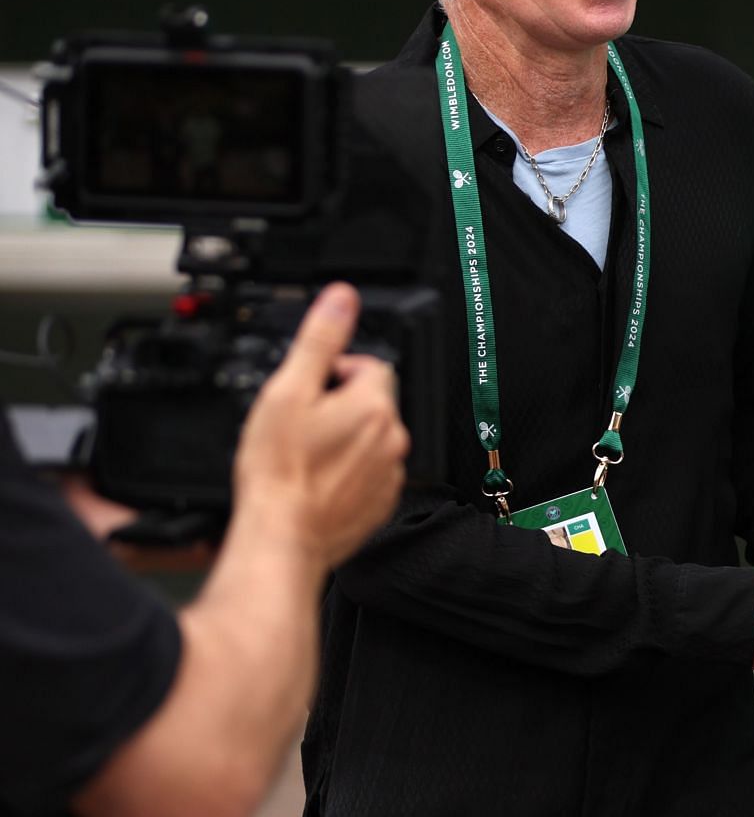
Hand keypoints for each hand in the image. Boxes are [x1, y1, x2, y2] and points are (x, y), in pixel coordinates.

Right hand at [231, 283, 409, 568]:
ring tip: (306, 454)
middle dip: (340, 405)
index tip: (310, 389)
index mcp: (374, 405)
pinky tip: (316, 479)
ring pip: (371, 438)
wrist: (281, 535)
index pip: (369, 366)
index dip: (335, 372)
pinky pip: (369, 473)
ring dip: (345, 439)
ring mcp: (389, 473)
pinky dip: (348, 472)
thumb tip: (341, 300)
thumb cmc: (279, 471)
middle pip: (371, 402)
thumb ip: (320, 340)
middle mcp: (392, 438)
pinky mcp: (380, 503)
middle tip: (301, 424)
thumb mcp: (289, 391)